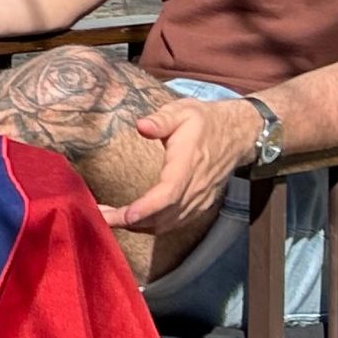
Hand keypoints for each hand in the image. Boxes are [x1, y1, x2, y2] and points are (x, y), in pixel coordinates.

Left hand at [99, 97, 262, 234]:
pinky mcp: (199, 206)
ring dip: (139, 226)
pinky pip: (174, 223)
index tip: (125, 215)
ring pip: (168, 224)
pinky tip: (132, 220)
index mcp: (188, 163)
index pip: (169, 193)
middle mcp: (196, 187)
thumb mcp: (183, 111)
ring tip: (109, 218)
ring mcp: (199, 200)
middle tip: (100, 217)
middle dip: (131, 221)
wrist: (237, 135)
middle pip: (164, 215)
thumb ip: (161, 119)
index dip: (147, 207)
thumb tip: (141, 125)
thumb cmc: (205, 121)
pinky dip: (152, 226)